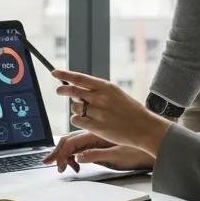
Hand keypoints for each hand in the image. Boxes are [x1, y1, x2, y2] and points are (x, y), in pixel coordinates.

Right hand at [43, 132, 153, 172]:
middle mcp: (93, 133)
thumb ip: (97, 154)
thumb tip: (78, 157)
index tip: (54, 164)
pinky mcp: (99, 140)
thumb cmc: (138, 150)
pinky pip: (82, 145)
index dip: (60, 153)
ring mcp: (96, 136)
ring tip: (65, 166)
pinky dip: (75, 153)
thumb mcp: (117, 155)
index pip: (71, 142)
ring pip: (74, 142)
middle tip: (50, 164)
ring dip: (66, 153)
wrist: (151, 141)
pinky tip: (76, 162)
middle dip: (58, 152)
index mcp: (95, 134)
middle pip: (69, 140)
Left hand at [53, 68, 170, 156]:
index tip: (54, 73)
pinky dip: (77, 120)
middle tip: (59, 90)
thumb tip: (77, 88)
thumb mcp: (115, 93)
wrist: (145, 127)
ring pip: (75, 107)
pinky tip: (86, 121)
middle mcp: (100, 98)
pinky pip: (76, 120)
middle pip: (73, 91)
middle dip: (63, 90)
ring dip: (77, 108)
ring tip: (89, 112)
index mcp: (105, 87)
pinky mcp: (97, 127)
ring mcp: (98, 112)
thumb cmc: (130, 110)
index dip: (65, 74)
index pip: (80, 78)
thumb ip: (97, 90)